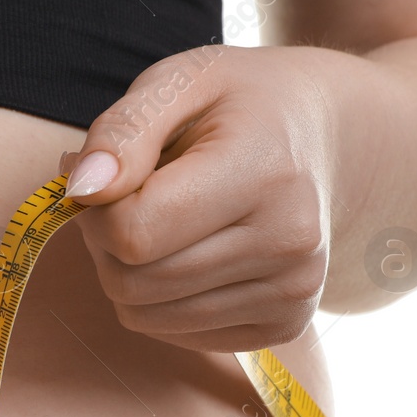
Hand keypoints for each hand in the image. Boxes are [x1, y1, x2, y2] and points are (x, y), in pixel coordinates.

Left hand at [58, 44, 333, 352]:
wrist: (337, 140)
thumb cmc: (244, 105)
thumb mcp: (182, 81)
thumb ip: (122, 131)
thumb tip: (79, 189)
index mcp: (263, 173)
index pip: (133, 232)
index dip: (95, 210)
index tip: (107, 180)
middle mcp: (289, 242)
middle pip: (132, 283)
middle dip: (106, 243)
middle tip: (130, 199)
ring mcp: (293, 292)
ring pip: (144, 318)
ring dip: (129, 274)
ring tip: (165, 222)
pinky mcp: (286, 326)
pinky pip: (175, 335)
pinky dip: (162, 300)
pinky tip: (192, 252)